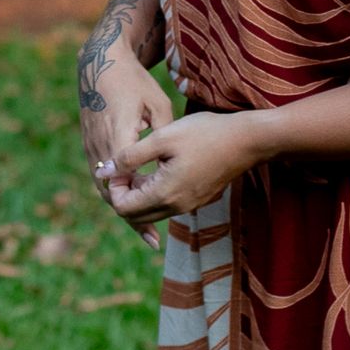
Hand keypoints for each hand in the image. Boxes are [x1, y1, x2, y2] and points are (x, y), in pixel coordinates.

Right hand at [78, 38, 173, 239]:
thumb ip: (161, 138)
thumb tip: (167, 168)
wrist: (101, 64)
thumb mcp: (158, 105)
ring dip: (123, 206)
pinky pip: (100, 175)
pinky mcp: (89, 142)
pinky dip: (116, 191)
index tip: (153, 227)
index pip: (125, 183)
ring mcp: (91, 145)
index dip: (138, 208)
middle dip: (131, 217)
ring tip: (145, 227)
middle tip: (152, 239)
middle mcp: (100, 146)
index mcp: (119, 137)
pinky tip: (132, 199)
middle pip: (111, 193)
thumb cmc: (136, 83)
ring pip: (104, 187)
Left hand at [95, 111, 261, 239]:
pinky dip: (154, 193)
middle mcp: (176, 207)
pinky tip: (157, 168)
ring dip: (139, 193)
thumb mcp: (161, 139)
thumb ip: (130, 157)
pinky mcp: (196, 200)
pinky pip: (166, 205)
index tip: (118, 164)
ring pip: (151, 211)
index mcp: (165, 193)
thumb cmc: (203, 133)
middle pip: (135, 216)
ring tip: (140, 165)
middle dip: (124, 194)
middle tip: (126, 166)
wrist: (246, 140)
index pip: (123, 209)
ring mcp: (188, 206)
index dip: (114, 188)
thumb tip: (104, 172)